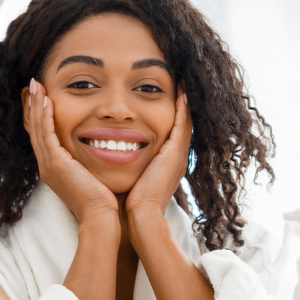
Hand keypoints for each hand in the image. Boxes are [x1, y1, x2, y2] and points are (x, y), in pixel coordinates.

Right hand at [25, 78, 117, 224]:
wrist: (100, 217)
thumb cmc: (103, 201)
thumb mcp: (92, 177)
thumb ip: (89, 163)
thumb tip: (101, 150)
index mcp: (54, 169)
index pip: (44, 137)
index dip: (42, 116)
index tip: (44, 97)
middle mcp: (47, 166)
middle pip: (36, 130)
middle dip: (35, 106)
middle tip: (35, 85)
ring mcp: (49, 165)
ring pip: (38, 129)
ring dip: (37, 105)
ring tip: (37, 86)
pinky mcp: (56, 164)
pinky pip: (47, 134)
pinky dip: (45, 116)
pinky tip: (47, 100)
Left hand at [125, 92, 191, 221]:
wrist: (142, 216)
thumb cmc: (132, 204)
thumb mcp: (134, 181)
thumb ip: (130, 169)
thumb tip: (114, 160)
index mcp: (168, 164)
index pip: (173, 135)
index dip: (173, 117)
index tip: (169, 99)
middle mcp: (177, 158)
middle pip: (183, 126)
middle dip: (182, 106)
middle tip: (180, 86)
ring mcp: (178, 156)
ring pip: (185, 123)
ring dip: (184, 103)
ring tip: (182, 83)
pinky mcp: (174, 154)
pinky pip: (182, 125)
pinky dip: (182, 109)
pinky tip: (181, 93)